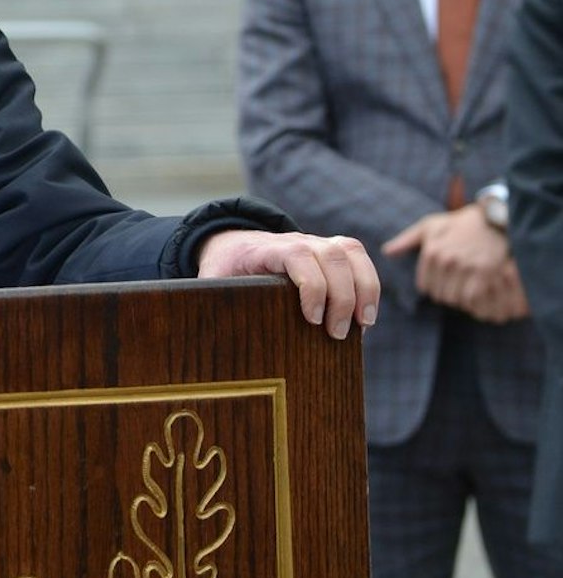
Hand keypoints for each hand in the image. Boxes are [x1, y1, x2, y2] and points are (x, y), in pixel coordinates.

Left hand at [196, 230, 379, 338]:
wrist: (231, 246)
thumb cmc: (223, 272)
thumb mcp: (211, 285)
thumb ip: (212, 303)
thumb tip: (208, 337)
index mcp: (264, 249)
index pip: (296, 255)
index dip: (311, 285)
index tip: (312, 319)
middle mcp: (294, 240)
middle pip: (331, 255)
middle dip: (341, 297)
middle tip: (335, 335)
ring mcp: (315, 243)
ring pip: (350, 253)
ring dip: (363, 289)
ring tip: (362, 326)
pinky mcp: (330, 251)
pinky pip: (357, 257)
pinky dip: (369, 284)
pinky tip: (366, 316)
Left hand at [382, 207, 531, 322]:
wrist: (494, 219)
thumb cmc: (459, 224)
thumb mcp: (431, 226)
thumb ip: (407, 240)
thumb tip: (386, 251)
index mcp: (431, 251)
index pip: (425, 287)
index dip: (435, 289)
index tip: (446, 283)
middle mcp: (446, 260)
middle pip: (441, 296)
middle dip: (449, 295)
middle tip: (460, 288)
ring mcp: (466, 267)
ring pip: (456, 300)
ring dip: (463, 300)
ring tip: (470, 290)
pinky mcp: (485, 273)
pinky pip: (472, 300)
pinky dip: (475, 302)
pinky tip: (479, 294)